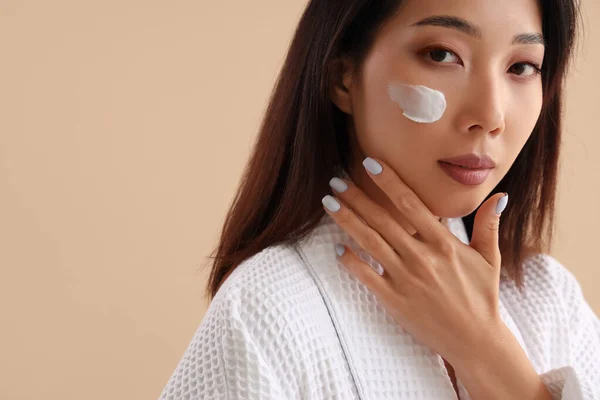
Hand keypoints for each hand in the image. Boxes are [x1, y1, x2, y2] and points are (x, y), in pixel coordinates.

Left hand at [321, 157, 509, 366]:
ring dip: (347, 221)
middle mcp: (422, 257)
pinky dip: (350, 262)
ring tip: (328, 203)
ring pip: (370, 243)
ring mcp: (406, 279)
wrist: (476, 341)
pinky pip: (366, 277)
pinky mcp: (394, 300)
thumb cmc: (481, 297)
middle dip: (357, 197)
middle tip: (335, 179)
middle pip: (382, 220)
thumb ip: (488, 225)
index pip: (410, 204)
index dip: (388, 181)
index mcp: (443, 244)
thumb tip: (499, 196)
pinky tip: (337, 248)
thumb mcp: (489, 259)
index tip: (370, 163)